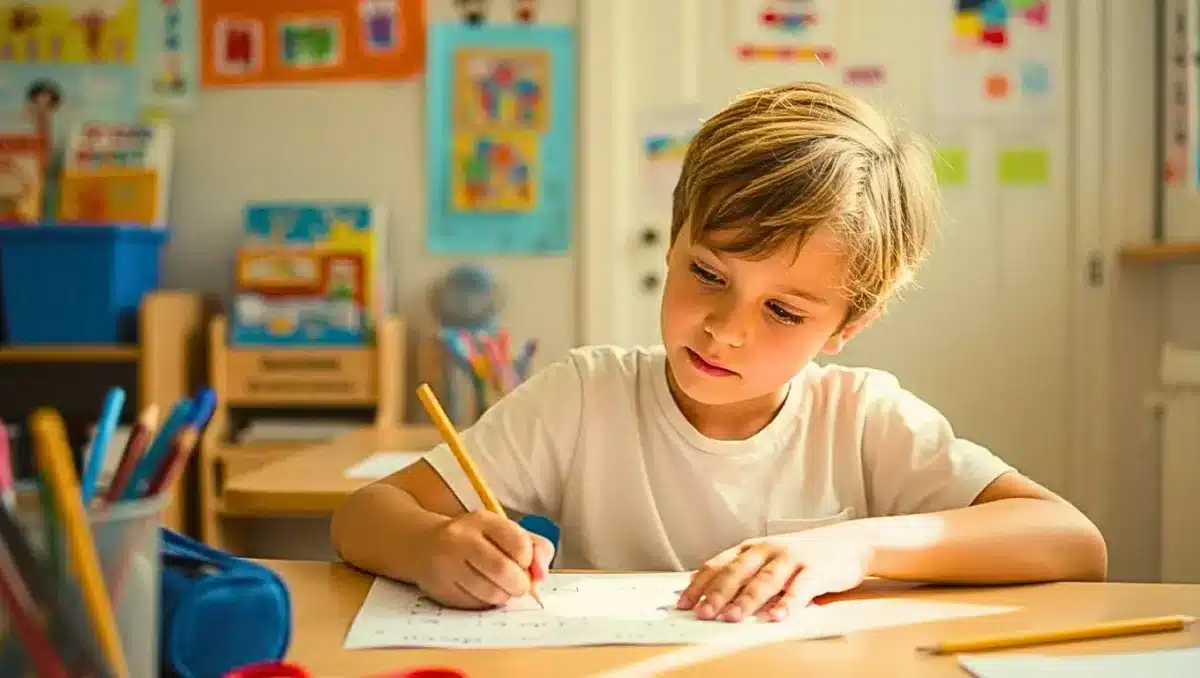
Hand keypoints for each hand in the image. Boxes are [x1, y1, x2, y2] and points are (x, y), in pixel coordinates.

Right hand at [416, 510, 554, 609]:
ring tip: (499, 587)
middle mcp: (461, 538)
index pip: (518, 543)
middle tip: (519, 586)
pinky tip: (480, 591)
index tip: (524, 564)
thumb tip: (541, 577)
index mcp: (483, 520)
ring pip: (490, 592)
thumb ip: (535, 548)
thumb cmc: (476, 540)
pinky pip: (474, 605)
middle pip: (503, 570)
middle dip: (520, 585)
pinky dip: (485, 603)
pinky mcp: (439, 587)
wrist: (423, 545)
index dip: (529, 561)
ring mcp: (447, 563)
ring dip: (503, 596)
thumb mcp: (504, 532)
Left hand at [676, 531, 872, 622]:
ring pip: (765, 580)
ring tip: (732, 618)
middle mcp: (768, 550)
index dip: (700, 584)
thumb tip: (710, 597)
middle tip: (702, 614)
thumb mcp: (769, 559)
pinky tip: (778, 616)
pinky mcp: (816, 570)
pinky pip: (800, 588)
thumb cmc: (803, 556)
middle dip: (717, 594)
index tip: (682, 603)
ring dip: (747, 600)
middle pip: (737, 572)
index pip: (718, 565)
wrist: (850, 542)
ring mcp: (792, 558)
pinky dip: (788, 603)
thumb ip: (744, 574)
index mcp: (752, 548)